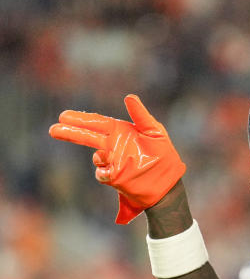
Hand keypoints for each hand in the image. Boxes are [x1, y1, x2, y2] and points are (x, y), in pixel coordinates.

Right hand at [49, 95, 185, 223]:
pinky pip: (101, 173)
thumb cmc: (164, 154)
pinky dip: (103, 171)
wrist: (167, 182)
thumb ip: (141, 115)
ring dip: (99, 157)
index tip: (63, 116)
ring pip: (96, 157)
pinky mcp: (114, 177)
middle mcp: (114, 145)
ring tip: (108, 157)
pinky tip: (111, 171)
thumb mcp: (155, 132)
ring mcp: (113, 161)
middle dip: (70, 133)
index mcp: (121, 131)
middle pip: (87, 137)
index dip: (81, 119)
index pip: (97, 123)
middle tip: (53, 129)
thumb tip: (129, 96)